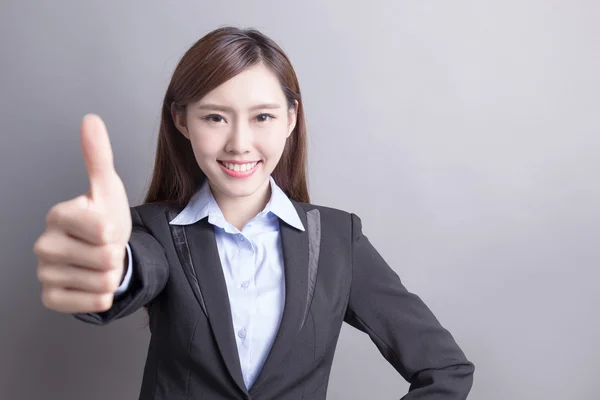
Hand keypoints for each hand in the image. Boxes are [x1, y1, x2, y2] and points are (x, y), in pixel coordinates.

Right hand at [34, 114, 131, 312]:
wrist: (103, 251)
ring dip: (112, 274)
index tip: (105, 226)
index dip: (116, 231)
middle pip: (107, 257)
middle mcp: (44, 244)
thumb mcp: (106, 187)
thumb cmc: (104, 219)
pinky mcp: (51, 298)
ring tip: (100, 262)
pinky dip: (103, 295)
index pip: (105, 230)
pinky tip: (93, 281)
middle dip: (115, 255)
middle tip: (105, 248)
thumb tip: (91, 121)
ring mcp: (45, 273)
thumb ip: (98, 156)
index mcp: (58, 215)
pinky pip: (93, 303)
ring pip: (104, 281)